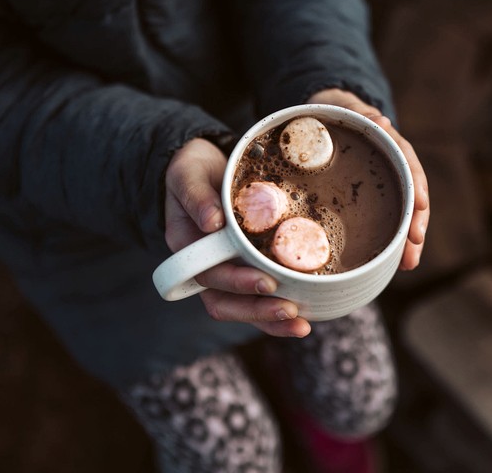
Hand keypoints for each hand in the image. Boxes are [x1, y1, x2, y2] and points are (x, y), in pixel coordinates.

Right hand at [164, 138, 310, 336]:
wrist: (206, 167)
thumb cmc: (194, 170)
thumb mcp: (188, 173)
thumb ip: (196, 196)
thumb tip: (211, 223)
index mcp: (187, 247)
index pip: (209, 275)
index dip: (236, 284)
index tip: (264, 282)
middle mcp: (204, 266)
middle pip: (225, 302)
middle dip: (258, 310)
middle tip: (290, 310)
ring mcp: (225, 271)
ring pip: (243, 307)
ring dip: (271, 321)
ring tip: (301, 326)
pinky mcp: (245, 269)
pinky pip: (259, 298)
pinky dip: (278, 312)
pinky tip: (304, 317)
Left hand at [307, 88, 428, 269]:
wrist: (335, 115)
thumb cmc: (342, 113)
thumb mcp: (349, 111)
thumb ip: (363, 116)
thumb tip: (380, 120)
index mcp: (393, 147)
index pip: (410, 168)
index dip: (417, 188)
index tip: (421, 206)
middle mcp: (396, 168)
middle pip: (412, 198)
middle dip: (415, 225)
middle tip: (413, 251)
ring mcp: (387, 184)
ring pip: (403, 213)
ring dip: (408, 240)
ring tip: (409, 264)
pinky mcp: (377, 198)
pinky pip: (388, 219)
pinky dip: (392, 240)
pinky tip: (393, 261)